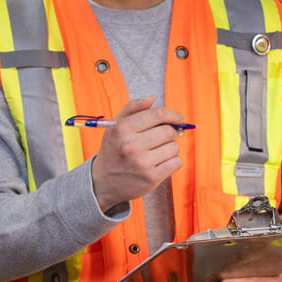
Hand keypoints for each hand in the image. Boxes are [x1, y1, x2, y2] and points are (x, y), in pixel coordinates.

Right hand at [91, 97, 184, 211]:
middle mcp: (131, 145)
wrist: (103, 182)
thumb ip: (132, 109)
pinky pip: (176, 162)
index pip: (157, 115)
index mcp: (122, 129)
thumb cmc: (113, 150)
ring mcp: (141, 163)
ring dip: (170, 148)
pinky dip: (172, 161)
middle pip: (169, 131)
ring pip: (174, 147)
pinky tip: (160, 162)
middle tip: (161, 138)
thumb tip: (151, 99)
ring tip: (157, 152)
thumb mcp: (115, 126)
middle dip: (170, 133)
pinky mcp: (151, 178)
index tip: (178, 118)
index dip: (172, 115)